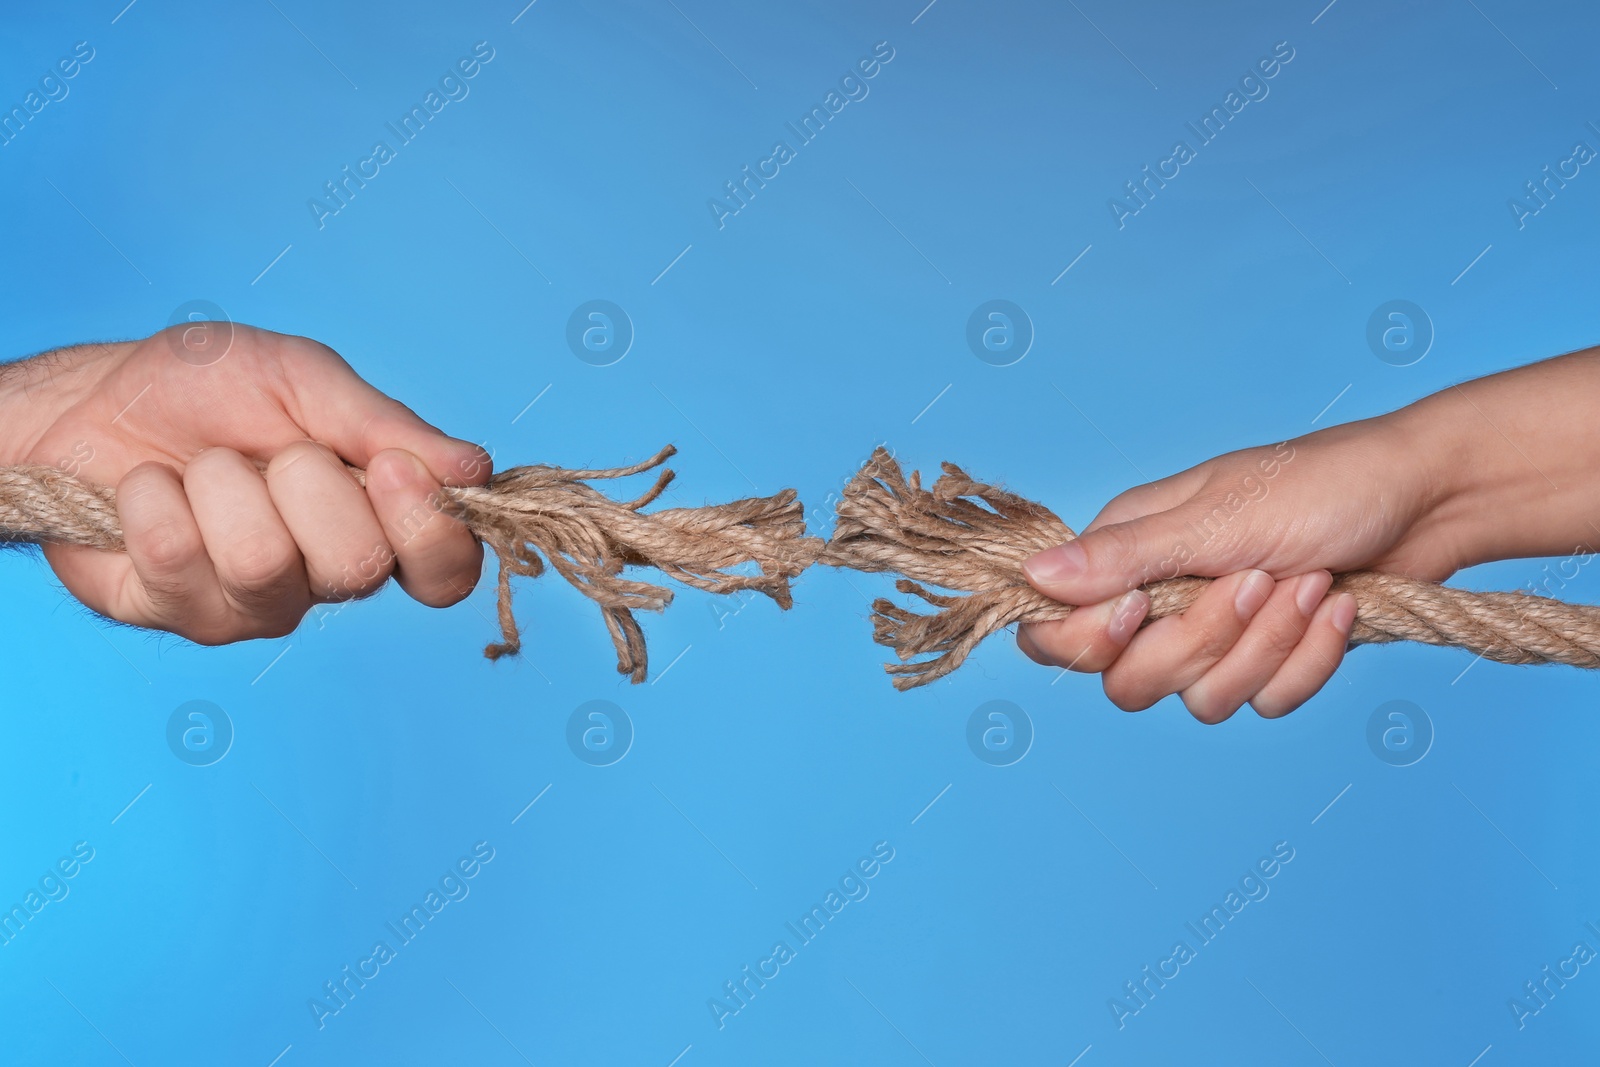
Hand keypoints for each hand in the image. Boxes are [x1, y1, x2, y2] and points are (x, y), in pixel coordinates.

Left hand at [0, 323, 490, 643]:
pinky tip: (148, 489)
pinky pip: (177, 556)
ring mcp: (256, 604)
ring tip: (201, 465)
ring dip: (221, 483)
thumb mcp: (305, 378)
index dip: (429, 529)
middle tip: (272, 452)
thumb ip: (387, 426)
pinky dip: (153, 497)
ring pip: (262, 563)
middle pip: (358, 565)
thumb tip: (476, 468)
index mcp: (379, 518)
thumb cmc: (210, 388)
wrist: (92, 402)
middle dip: (305, 482)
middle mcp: (328, 574)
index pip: (447, 571)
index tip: (390, 468)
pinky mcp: (180, 615)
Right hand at [1015, 413, 1471, 722]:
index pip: (1056, 631)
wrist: (1427, 502)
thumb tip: (1031, 576)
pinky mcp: (1270, 662)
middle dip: (1205, 642)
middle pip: (1130, 681)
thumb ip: (1123, 557)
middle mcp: (1162, 599)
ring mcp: (1217, 637)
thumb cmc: (1323, 485)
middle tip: (1255, 581)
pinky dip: (1310, 661)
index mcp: (1129, 553)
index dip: (1087, 641)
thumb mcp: (1217, 517)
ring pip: (1202, 700)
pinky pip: (1266, 704)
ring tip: (1311, 584)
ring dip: (1269, 645)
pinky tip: (1337, 607)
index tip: (1142, 609)